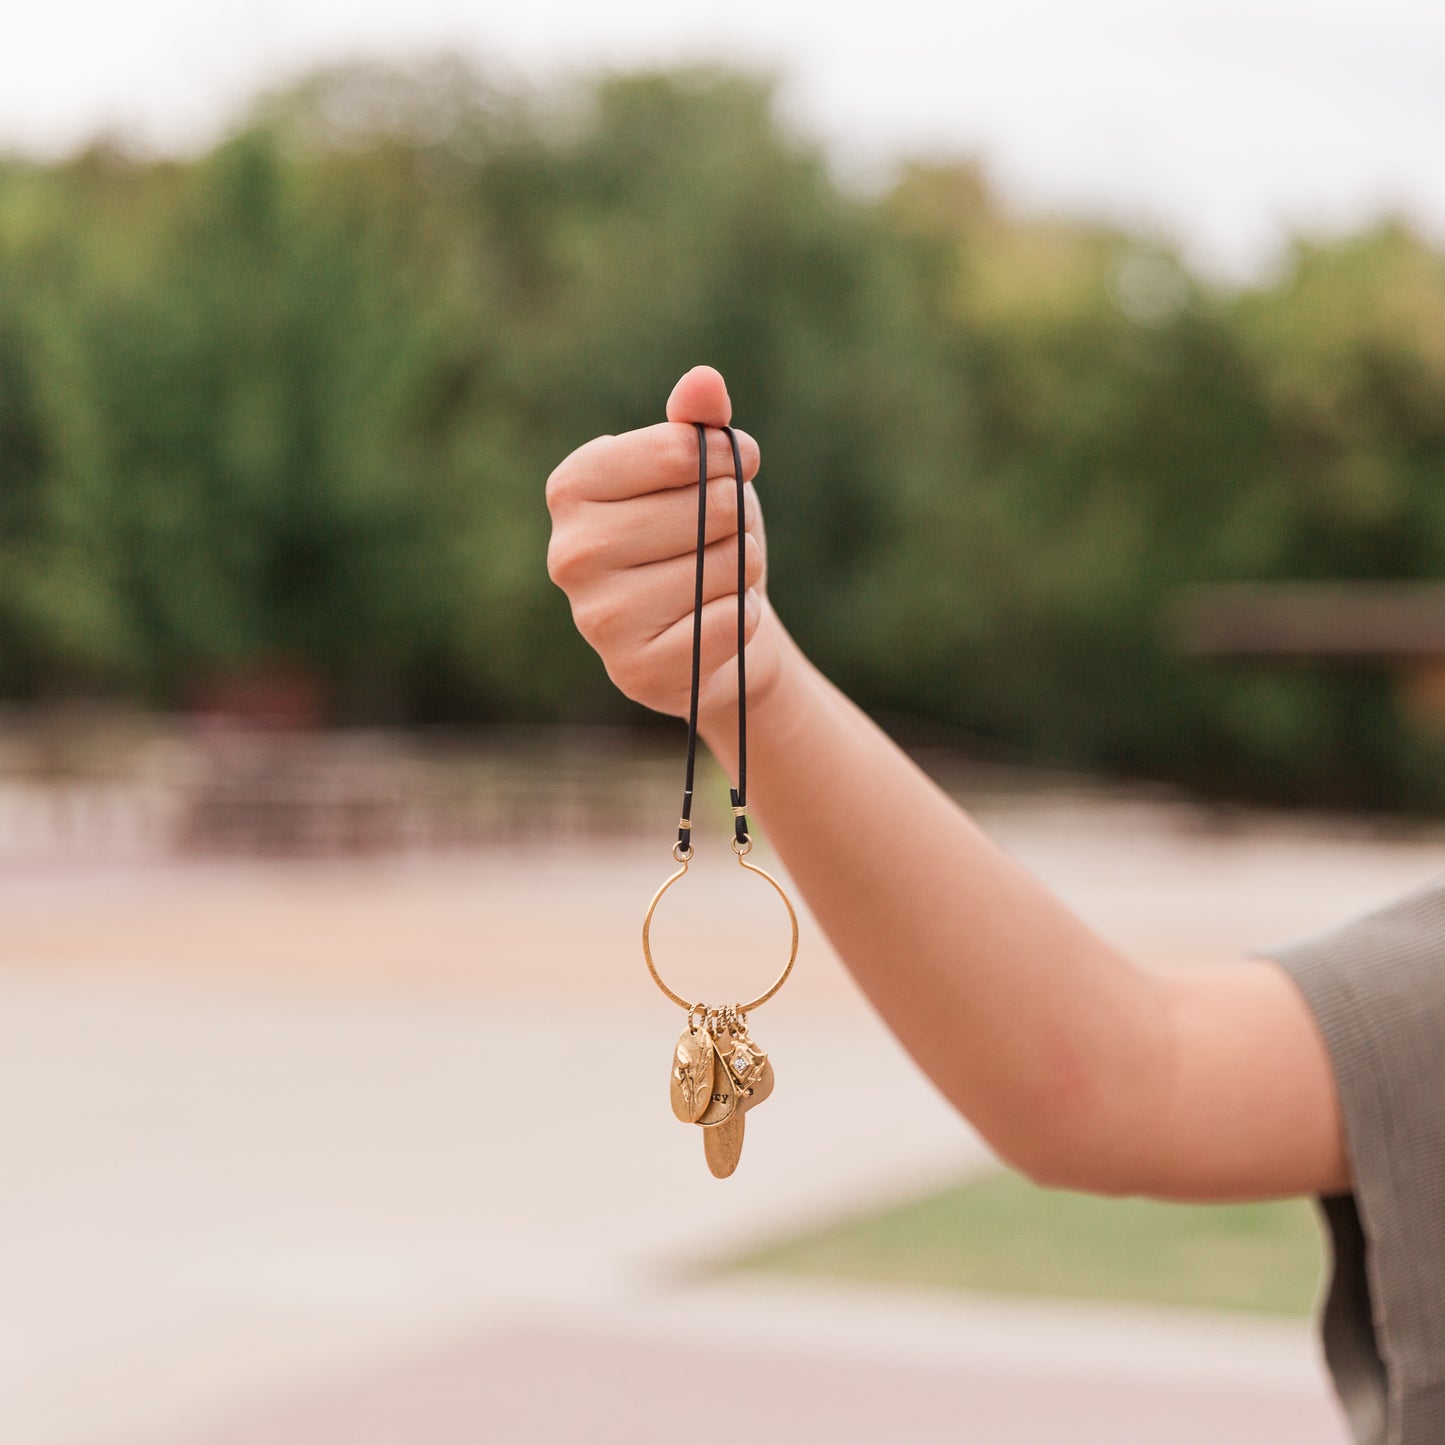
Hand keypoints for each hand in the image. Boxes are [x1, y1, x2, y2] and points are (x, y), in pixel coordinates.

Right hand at [545, 366, 785, 728]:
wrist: (716, 633)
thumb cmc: (704, 537)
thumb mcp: (705, 472)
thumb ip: (699, 425)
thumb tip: (703, 381)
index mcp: (572, 489)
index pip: (678, 450)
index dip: (725, 456)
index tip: (731, 466)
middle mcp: (569, 553)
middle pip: (705, 509)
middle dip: (736, 517)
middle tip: (721, 535)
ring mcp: (597, 619)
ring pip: (722, 567)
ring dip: (742, 570)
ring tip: (718, 581)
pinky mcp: (636, 671)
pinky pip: (728, 623)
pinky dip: (743, 618)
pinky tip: (719, 622)